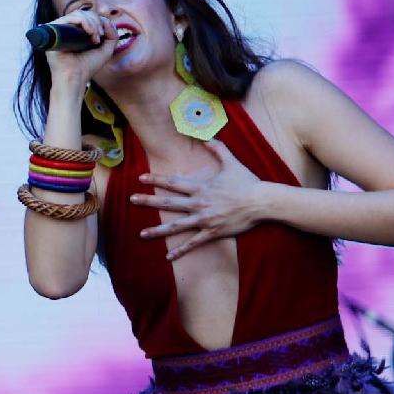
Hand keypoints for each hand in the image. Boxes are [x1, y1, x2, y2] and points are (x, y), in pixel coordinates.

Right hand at [40, 9, 119, 83]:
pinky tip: (89, 32)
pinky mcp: (54, 30)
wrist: (75, 77)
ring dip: (91, 22)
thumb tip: (107, 20)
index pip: (88, 16)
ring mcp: (60, 29)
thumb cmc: (88, 66)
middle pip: (84, 13)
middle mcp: (68, 29)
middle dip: (96, 22)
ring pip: (78, 14)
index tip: (103, 35)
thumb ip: (113, 35)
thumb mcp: (106, 50)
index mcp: (77, 32)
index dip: (99, 22)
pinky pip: (69, 18)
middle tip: (99, 36)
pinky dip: (83, 21)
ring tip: (95, 36)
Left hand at [132, 139, 267, 258]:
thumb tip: (207, 136)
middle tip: (131, 200)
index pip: (173, 183)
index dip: (156, 180)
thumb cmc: (247, 182)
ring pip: (176, 226)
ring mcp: (204, 219)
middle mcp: (199, 203)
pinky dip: (181, 250)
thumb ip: (218, 148)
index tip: (141, 178)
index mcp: (201, 187)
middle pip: (168, 203)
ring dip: (158, 230)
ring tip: (142, 234)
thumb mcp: (232, 162)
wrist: (261, 202)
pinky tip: (168, 257)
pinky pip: (193, 243)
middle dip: (148, 201)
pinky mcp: (213, 232)